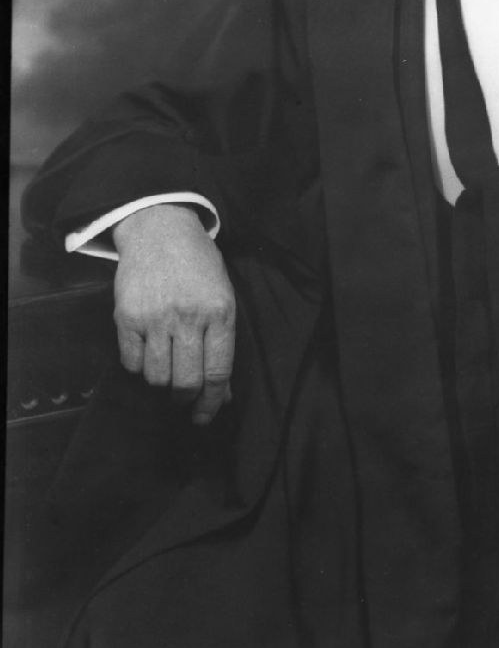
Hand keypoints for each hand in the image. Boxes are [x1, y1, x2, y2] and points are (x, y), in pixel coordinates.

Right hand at [111, 203, 235, 425]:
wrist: (161, 231)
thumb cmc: (199, 267)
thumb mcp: (222, 298)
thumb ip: (222, 344)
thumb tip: (222, 394)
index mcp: (219, 312)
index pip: (218, 372)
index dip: (213, 402)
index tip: (206, 416)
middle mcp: (188, 317)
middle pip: (185, 382)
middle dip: (186, 399)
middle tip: (184, 397)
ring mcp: (155, 317)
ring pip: (156, 377)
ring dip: (162, 382)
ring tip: (167, 369)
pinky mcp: (126, 317)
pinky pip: (131, 362)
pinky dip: (138, 367)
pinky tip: (147, 353)